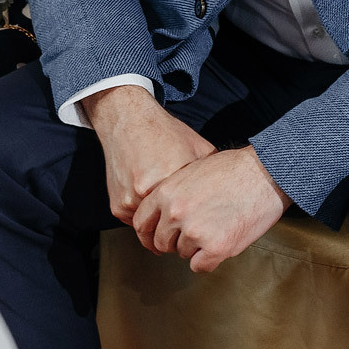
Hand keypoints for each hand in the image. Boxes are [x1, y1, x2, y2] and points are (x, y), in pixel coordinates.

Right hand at [84, 84, 214, 224]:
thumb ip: (211, 173)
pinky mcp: (118, 206)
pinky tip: (152, 199)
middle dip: (180, 225)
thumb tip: (230, 190)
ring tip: (169, 208)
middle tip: (189, 224)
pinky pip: (137, 221)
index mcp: (171, 178)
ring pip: (154, 226)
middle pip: (172, 224)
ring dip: (161, 221)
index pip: (191, 214)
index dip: (199, 220)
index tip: (204, 223)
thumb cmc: (164, 133)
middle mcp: (148, 191)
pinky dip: (146, 215)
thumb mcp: (198, 148)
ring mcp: (131, 200)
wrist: (129, 123)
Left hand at [133, 146, 291, 272]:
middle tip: (197, 232)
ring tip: (218, 226)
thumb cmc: (236, 168)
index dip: (149, 234)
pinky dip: (210, 259)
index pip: (142, 224)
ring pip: (183, 254)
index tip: (156, 239)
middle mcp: (176, 213)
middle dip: (176, 241)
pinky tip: (223, 241)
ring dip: (198, 247)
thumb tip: (165, 214)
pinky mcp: (216, 247)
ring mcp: (195, 232)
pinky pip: (201, 266)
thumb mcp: (194, 170)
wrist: (267, 172)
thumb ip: (174, 193)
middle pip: (162, 243)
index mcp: (167, 192)